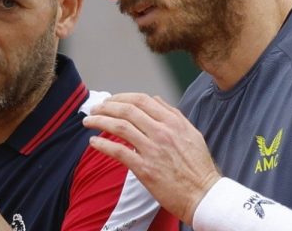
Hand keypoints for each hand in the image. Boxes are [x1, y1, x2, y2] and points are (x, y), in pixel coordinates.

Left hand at [82, 93, 219, 224]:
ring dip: (99, 121)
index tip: (110, 100)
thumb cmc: (198, 167)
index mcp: (173, 122)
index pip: (141, 100)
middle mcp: (162, 132)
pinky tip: (93, 142)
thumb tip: (155, 100)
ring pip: (120, 127)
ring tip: (88, 121)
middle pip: (127, 110)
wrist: (203, 195)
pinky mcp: (145, 169)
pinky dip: (103, 145)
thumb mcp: (192, 133)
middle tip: (94, 109)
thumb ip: (173, 114)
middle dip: (106, 107)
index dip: (121, 97)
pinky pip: (118, 152)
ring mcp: (152, 150)